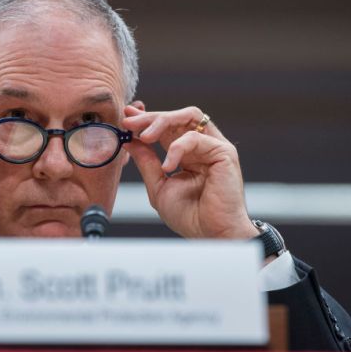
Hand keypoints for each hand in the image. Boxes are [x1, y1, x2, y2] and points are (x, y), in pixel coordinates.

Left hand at [122, 105, 257, 239]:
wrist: (210, 234)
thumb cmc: (190, 216)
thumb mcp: (159, 186)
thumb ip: (147, 163)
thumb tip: (130, 141)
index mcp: (188, 154)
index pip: (167, 127)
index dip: (147, 120)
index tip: (126, 119)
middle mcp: (203, 146)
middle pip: (177, 117)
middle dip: (150, 117)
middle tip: (129, 123)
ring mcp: (214, 147)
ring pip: (188, 117)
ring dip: (162, 122)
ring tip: (144, 136)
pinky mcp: (224, 152)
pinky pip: (196, 138)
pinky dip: (177, 148)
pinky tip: (167, 166)